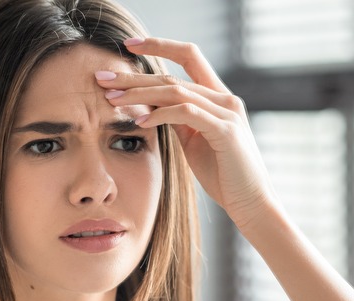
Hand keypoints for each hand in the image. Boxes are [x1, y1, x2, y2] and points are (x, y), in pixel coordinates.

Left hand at [96, 37, 280, 229]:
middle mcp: (225, 98)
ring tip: (112, 99)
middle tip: (102, 78)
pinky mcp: (225, 131)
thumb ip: (177, 119)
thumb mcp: (193, 141)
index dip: (159, 46)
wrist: (251, 202)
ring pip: (176, 92)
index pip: (189, 56)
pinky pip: (187, 113)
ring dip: (139, 94)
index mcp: (218, 97)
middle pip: (172, 77)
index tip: (128, 45)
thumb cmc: (222, 174)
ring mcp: (227, 112)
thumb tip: (150, 105)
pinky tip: (140, 121)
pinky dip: (160, 114)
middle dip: (134, 77)